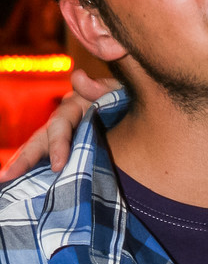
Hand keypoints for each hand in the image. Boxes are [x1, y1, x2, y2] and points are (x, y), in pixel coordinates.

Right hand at [0, 70, 119, 181]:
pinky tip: (24, 186)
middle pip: (40, 139)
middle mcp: (64, 121)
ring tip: (5, 179)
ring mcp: (65, 137)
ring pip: (39, 149)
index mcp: (75, 106)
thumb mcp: (119, 90)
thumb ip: (101, 87)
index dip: (57, 144)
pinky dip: (36, 172)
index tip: (59, 166)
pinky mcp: (70, 150)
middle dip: (24, 158)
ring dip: (22, 164)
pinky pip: (50, 161)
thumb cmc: (128, 100)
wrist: (139, 113)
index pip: (60, 125)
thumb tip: (78, 77)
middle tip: (7, 176)